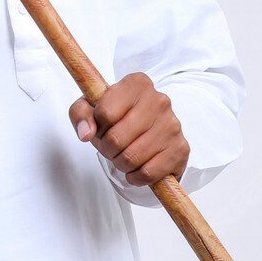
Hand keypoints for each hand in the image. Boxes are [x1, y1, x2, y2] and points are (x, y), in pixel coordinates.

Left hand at [68, 71, 187, 185]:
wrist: (147, 132)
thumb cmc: (116, 117)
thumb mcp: (91, 108)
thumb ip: (80, 114)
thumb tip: (85, 133)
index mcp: (137, 83)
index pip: (104, 113)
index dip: (97, 127)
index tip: (102, 127)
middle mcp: (159, 100)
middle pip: (116, 138)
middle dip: (107, 149)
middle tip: (110, 147)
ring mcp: (173, 125)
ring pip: (132, 158)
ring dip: (120, 164)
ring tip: (123, 156)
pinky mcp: (181, 149)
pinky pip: (148, 173)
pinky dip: (136, 177)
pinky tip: (137, 168)